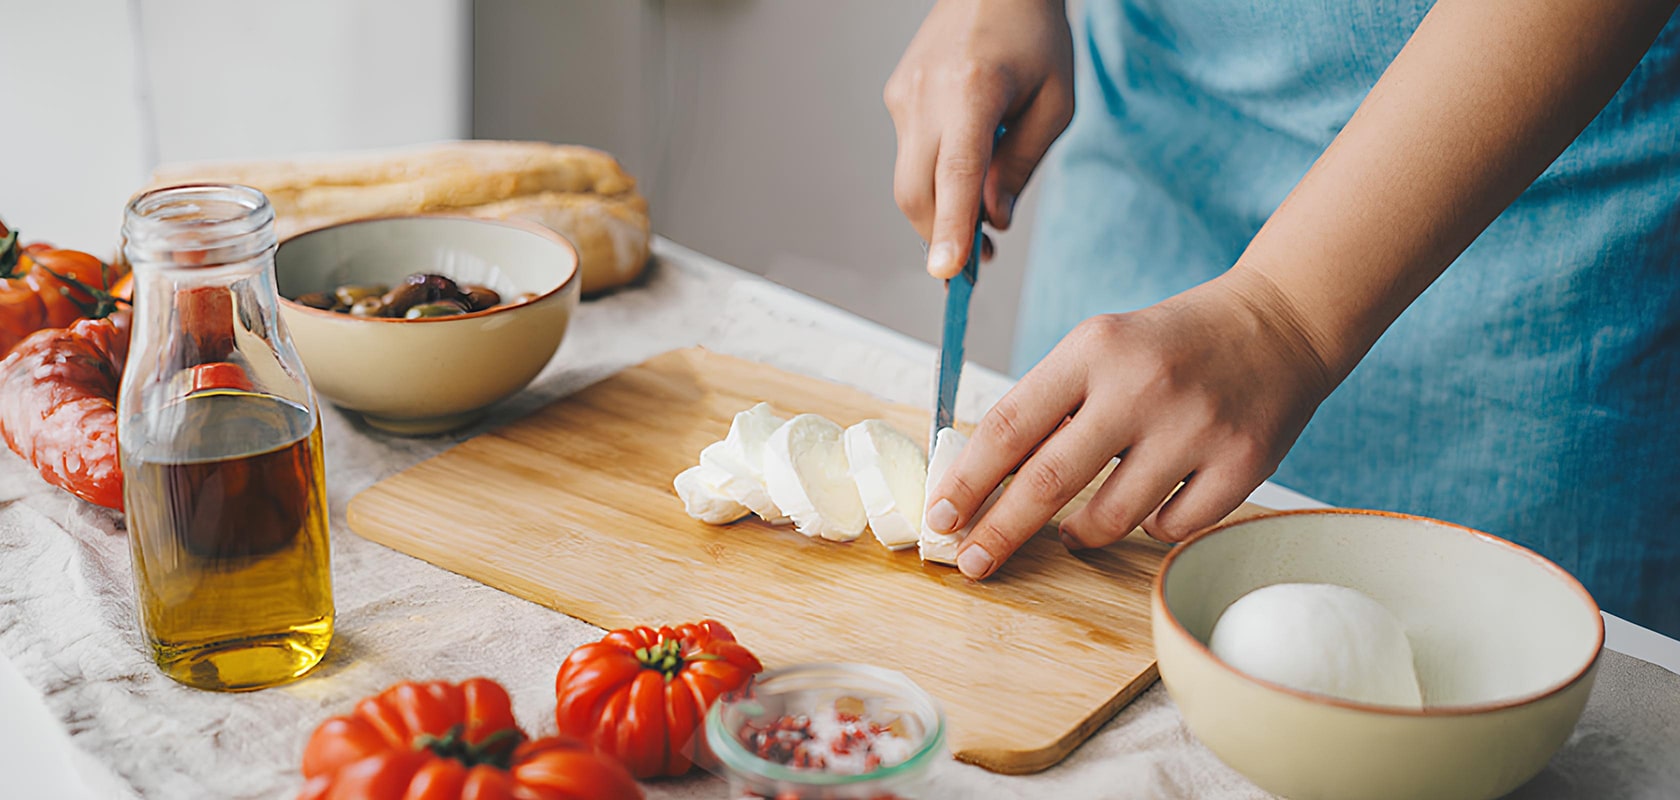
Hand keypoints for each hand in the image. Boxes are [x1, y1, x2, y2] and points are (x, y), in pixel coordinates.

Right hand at [884, 0, 1073, 277]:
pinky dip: (935, 179)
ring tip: (978, 223)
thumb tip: (992, 222)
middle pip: (916, 192)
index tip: (947, 273)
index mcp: (972, 90)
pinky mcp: (896, 97)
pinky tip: (964, 169)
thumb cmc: (1034, 36)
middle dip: (940, 238)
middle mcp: (926, 94)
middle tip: (973, 269)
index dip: (950, 228)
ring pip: (910, 180)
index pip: (955, 173)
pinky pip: (911, 156)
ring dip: (939, 211)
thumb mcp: (1054, 104)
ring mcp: (903, 96)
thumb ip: (1022, 166)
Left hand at [924, 272, 1339, 578]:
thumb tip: (978, 481)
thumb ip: (1047, 406)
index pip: (1009, 426)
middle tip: (971, 562)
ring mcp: (1196, 426)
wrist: (1278, 324)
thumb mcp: (1098, 349)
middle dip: (999, 532)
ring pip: (1110, 518)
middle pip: (1048, 481)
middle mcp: (1142, 386)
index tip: (938, 518)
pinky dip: (1150, 526)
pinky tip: (1151, 503)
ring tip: (1068, 532)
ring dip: (1077, 535)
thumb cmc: (1167, 346)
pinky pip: (1170, 527)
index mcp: (1093, 350)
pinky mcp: (1242, 462)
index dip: (966, 481)